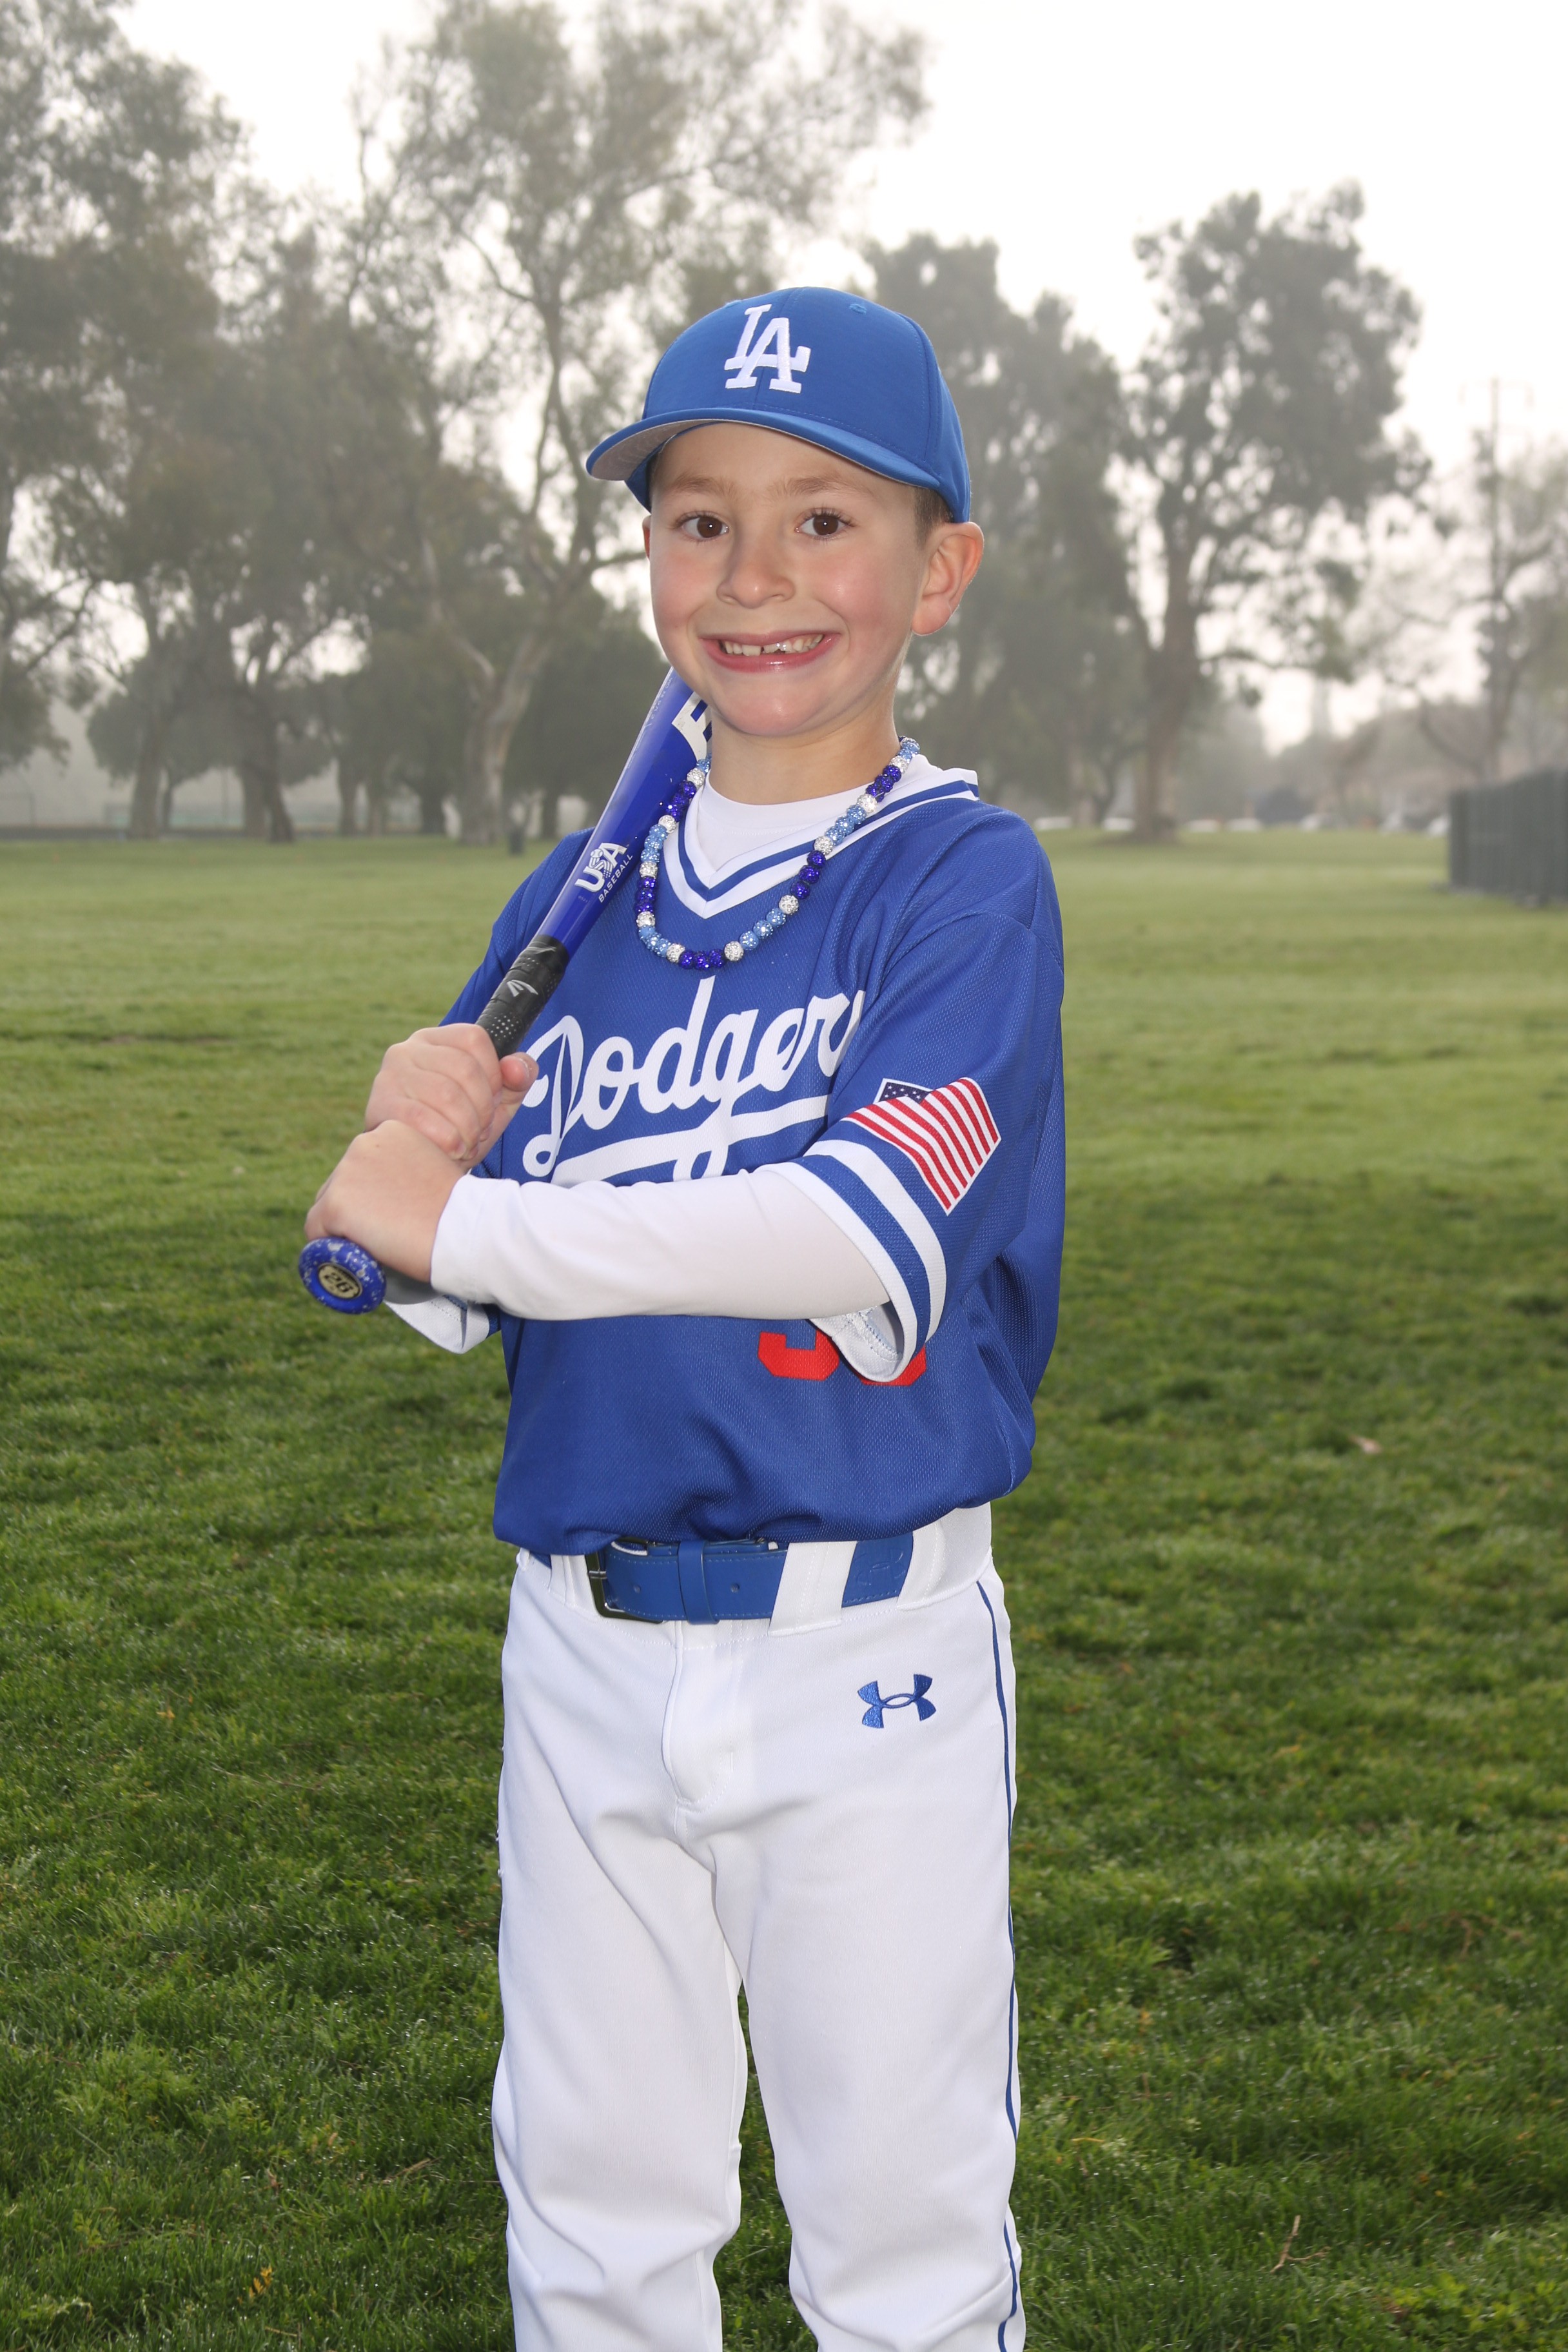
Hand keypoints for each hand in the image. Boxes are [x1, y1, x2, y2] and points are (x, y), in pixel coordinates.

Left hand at [303, 1121, 466, 1279]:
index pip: (363, 1167)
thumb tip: (393, 1197)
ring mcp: (346, 1173)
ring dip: (345, 1228)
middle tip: (387, 1234)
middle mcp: (363, 1143)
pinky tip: (361, 1253)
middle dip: (356, 1211)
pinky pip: (316, 1232)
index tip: (395, 1214)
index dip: (374, 1197)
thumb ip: (407, 1173)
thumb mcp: (434, 1171)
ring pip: (326, 1208)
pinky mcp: (336, 1203)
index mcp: (390, 1130)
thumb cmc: (461, 1210)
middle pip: (341, 1185)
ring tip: (379, 1243)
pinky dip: (331, 1247)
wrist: (467, 1228)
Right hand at [365, 1024, 535, 1165]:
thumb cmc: (455, 1129)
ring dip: (468, 1127)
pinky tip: (454, 1150)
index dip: (494, 1074)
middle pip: (464, 1068)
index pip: (475, 1039)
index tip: (493, 1100)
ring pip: (447, 1094)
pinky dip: (448, 1139)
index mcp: (435, 1040)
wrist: (414, 1167)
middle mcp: (407, 1050)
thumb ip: (516, 1079)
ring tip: (468, 1142)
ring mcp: (390, 1076)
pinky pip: (423, 1118)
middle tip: (481, 1130)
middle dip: (483, 1107)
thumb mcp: (494, 1103)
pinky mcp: (380, 1105)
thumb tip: (517, 1067)